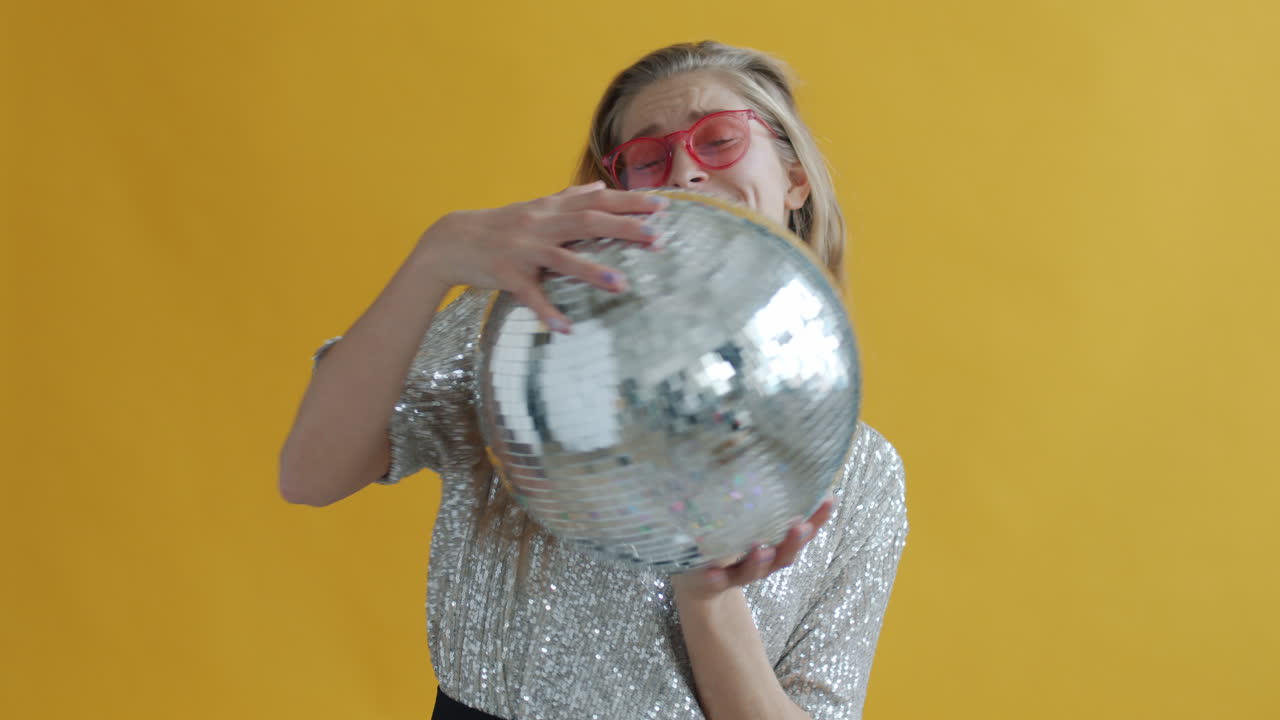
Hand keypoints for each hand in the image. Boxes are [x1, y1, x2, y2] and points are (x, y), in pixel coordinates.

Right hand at [412, 181, 665, 331]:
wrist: (450, 240)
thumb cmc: (499, 225)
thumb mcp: (533, 207)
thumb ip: (567, 198)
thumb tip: (598, 187)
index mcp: (550, 209)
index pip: (597, 201)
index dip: (630, 203)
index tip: (663, 206)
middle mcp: (540, 225)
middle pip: (587, 223)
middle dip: (624, 229)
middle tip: (658, 238)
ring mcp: (523, 250)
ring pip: (562, 258)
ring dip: (592, 271)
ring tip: (622, 285)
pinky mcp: (506, 275)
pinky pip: (529, 295)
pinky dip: (547, 312)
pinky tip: (565, 328)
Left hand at [671, 497, 835, 598]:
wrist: (698, 579)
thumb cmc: (724, 536)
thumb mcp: (738, 510)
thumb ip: (747, 486)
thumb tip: (745, 438)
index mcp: (774, 541)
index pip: (803, 529)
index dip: (818, 517)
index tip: (829, 498)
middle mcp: (763, 558)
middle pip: (785, 554)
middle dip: (794, 541)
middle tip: (800, 527)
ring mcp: (740, 571)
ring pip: (756, 570)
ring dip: (760, 561)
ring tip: (762, 551)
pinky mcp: (714, 580)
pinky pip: (717, 579)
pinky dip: (716, 576)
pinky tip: (712, 570)